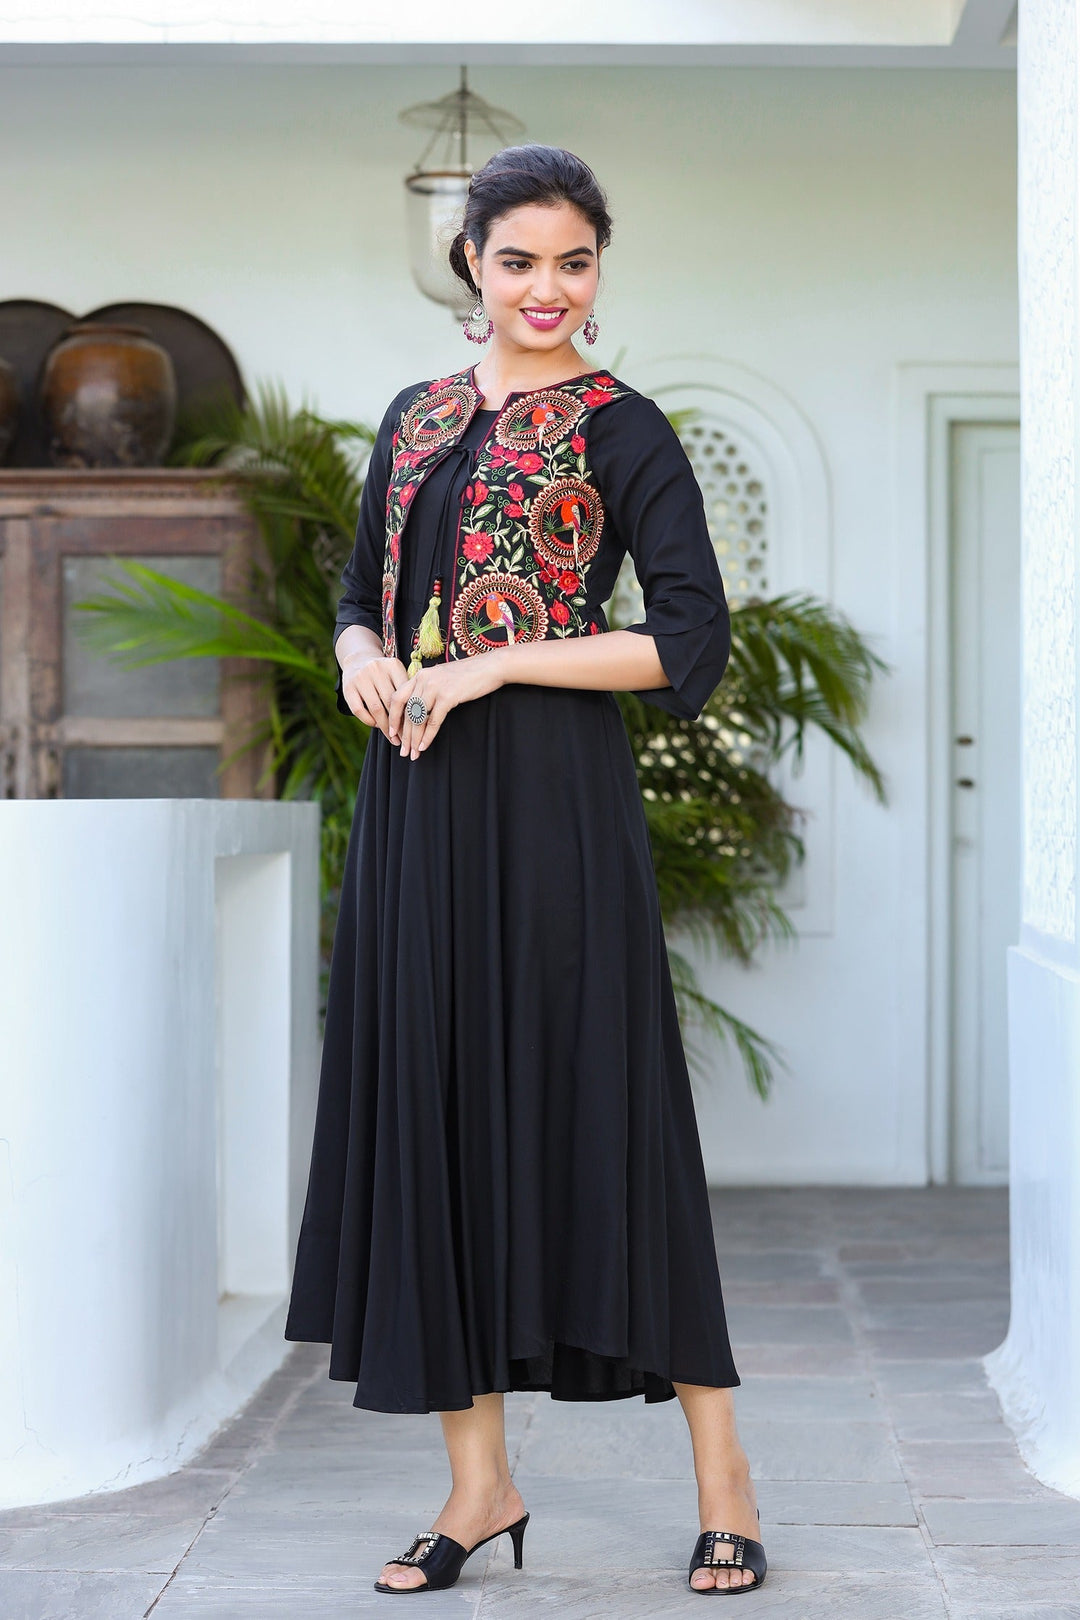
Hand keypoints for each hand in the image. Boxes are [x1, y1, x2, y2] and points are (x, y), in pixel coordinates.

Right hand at [341, 652, 408, 742]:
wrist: (358, 660)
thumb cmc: (384, 673)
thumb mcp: (397, 674)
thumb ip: (406, 690)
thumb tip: (418, 720)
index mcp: (393, 665)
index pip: (404, 693)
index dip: (411, 714)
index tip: (416, 728)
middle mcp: (376, 669)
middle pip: (391, 703)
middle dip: (399, 724)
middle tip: (406, 739)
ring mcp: (361, 678)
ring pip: (376, 709)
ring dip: (385, 727)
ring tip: (393, 738)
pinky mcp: (348, 688)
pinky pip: (359, 711)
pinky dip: (369, 721)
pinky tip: (376, 725)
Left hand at [388, 654, 505, 759]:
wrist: (490, 667)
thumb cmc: (468, 675)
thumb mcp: (442, 678)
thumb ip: (427, 689)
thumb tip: (417, 711)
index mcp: (419, 675)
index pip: (397, 698)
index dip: (393, 718)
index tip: (392, 733)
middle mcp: (423, 680)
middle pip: (406, 712)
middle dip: (404, 735)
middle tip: (403, 751)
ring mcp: (435, 687)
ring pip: (417, 718)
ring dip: (414, 739)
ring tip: (413, 754)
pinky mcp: (447, 696)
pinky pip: (433, 721)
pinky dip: (428, 736)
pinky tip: (424, 746)